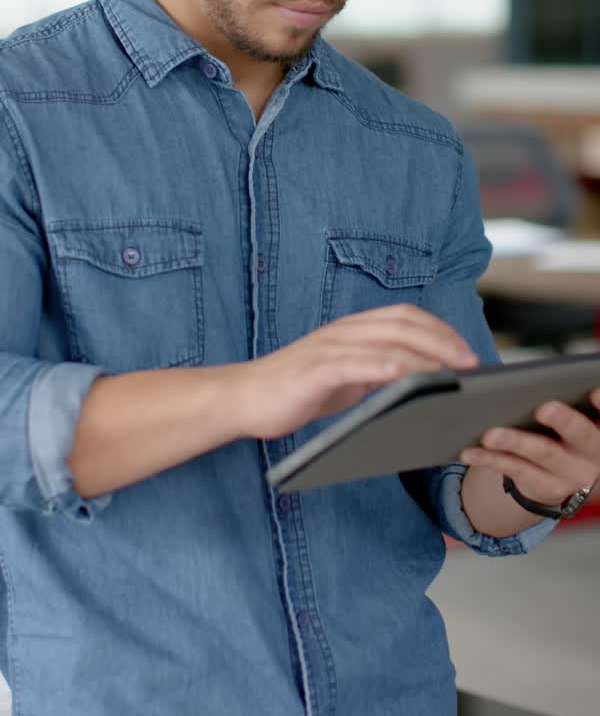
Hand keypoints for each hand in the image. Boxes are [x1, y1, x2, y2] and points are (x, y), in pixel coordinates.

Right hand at [234, 304, 477, 440]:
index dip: (440, 329)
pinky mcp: (311, 371)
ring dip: (421, 355)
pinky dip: (376, 366)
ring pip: (382, 341)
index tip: (468, 351)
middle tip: (471, 363)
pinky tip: (398, 375)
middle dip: (442, 341)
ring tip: (449, 371)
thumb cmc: (298, 390)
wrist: (244, 398)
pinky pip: (349, 363)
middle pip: (401, 325)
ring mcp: (326, 349)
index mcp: (353, 330)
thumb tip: (422, 380)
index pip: (405, 317)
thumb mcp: (347, 378)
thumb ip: (378, 372)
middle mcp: (343, 332)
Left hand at [460, 387, 599, 506]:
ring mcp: (570, 473)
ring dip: (515, 442)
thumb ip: (569, 396)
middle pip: (581, 434)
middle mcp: (593, 452)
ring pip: (542, 454)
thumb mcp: (575, 414)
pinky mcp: (544, 486)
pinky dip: (490, 459)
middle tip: (544, 408)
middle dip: (564, 420)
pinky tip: (469, 450)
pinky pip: (514, 469)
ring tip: (490, 433)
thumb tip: (539, 373)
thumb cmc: (563, 429)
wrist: (560, 476)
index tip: (592, 391)